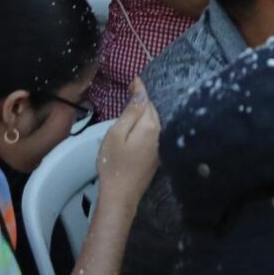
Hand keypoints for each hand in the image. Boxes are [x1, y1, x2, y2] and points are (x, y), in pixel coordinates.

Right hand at [95, 83, 161, 208]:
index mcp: (150, 126)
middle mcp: (160, 133)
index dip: (139, 88)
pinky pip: (154, 131)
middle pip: (152, 109)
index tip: (134, 78)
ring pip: (154, 120)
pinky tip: (139, 123)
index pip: (146, 100)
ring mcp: (160, 145)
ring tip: (134, 102)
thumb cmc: (114, 164)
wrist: (121, 196)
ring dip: (146, 111)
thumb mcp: (116, 134)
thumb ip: (130, 112)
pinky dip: (147, 123)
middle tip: (132, 88)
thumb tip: (141, 93)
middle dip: (144, 98)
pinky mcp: (157, 154)